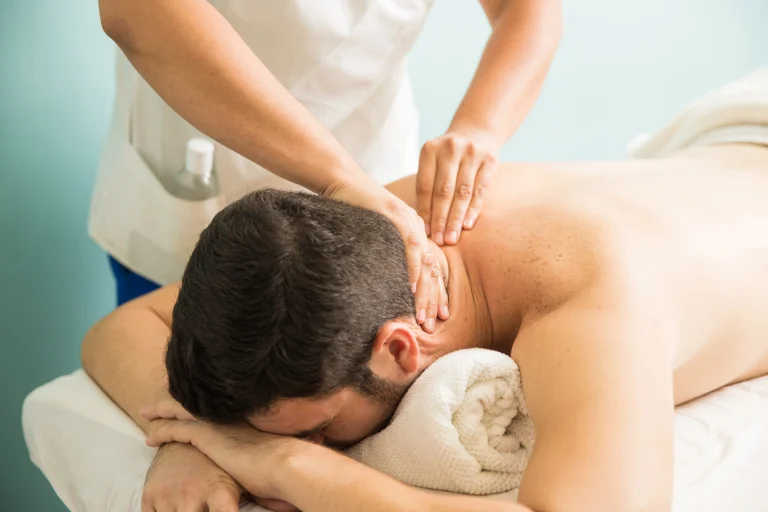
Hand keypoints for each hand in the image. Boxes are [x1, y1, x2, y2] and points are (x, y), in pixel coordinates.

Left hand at [143, 400, 300, 510]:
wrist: (287, 466)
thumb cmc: (283, 471)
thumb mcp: (266, 462)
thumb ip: (256, 463)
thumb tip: (259, 476)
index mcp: (243, 423)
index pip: (214, 410)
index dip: (198, 406)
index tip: (187, 408)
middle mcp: (229, 419)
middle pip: (196, 404)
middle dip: (176, 403)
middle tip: (160, 405)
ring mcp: (218, 425)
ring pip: (182, 412)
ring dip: (163, 412)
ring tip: (147, 414)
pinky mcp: (208, 436)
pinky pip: (176, 429)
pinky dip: (162, 431)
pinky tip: (150, 437)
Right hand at [327, 180, 448, 332]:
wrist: (340, 181)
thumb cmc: (353, 210)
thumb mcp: (375, 235)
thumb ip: (387, 254)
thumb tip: (390, 285)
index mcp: (414, 233)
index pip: (431, 268)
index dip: (436, 293)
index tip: (438, 317)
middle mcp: (416, 227)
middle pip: (432, 268)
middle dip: (433, 298)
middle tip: (432, 324)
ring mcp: (408, 220)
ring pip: (424, 261)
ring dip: (425, 291)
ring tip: (423, 315)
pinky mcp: (395, 214)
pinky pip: (408, 245)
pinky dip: (411, 268)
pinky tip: (412, 288)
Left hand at [417, 131, 496, 245]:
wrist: (477, 131)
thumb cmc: (448, 156)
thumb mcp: (433, 162)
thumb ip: (428, 186)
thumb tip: (422, 224)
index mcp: (430, 149)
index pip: (425, 186)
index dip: (424, 211)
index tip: (424, 232)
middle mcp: (450, 149)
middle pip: (444, 191)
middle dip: (440, 219)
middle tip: (439, 241)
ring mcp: (472, 153)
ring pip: (463, 193)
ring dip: (456, 219)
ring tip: (452, 238)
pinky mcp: (489, 160)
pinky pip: (480, 190)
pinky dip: (473, 209)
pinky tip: (468, 225)